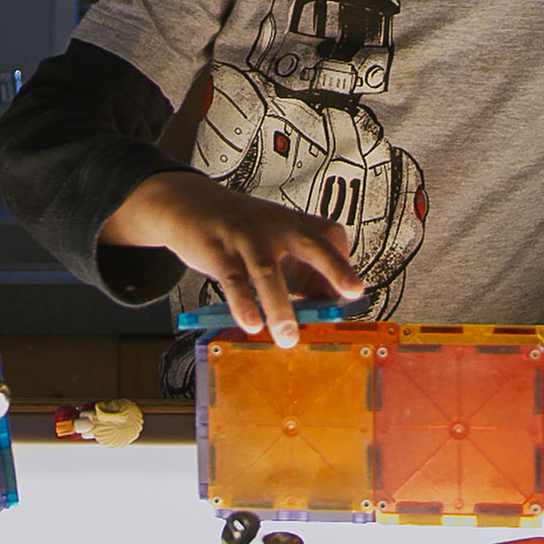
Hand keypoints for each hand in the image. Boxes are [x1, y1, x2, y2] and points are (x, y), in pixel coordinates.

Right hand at [100, 171, 361, 346]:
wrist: (190, 205)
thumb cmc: (240, 232)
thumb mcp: (274, 241)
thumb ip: (298, 273)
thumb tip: (320, 314)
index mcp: (295, 223)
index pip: (330, 236)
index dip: (342, 265)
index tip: (351, 292)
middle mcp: (276, 226)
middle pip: (312, 244)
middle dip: (334, 268)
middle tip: (353, 292)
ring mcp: (247, 237)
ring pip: (267, 272)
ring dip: (280, 308)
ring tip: (287, 338)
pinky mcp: (219, 251)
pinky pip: (234, 281)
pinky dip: (244, 304)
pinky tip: (252, 324)